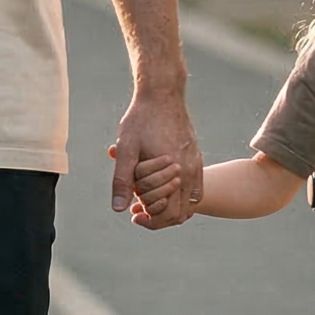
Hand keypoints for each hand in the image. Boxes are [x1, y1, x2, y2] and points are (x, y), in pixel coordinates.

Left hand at [108, 85, 201, 226]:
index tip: (134, 214)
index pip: (169, 215)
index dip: (150, 221)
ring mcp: (195, 164)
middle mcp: (190, 171)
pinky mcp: (196, 158)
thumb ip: (122, 180)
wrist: (162, 93)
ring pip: (190, 202)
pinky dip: (181, 196)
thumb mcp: (127, 149)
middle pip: (181, 213)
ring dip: (171, 207)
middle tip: (139, 211)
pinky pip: (195, 188)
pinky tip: (163, 189)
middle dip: (160, 217)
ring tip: (149, 201)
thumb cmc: (141, 119)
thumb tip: (118, 209)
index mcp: (175, 172)